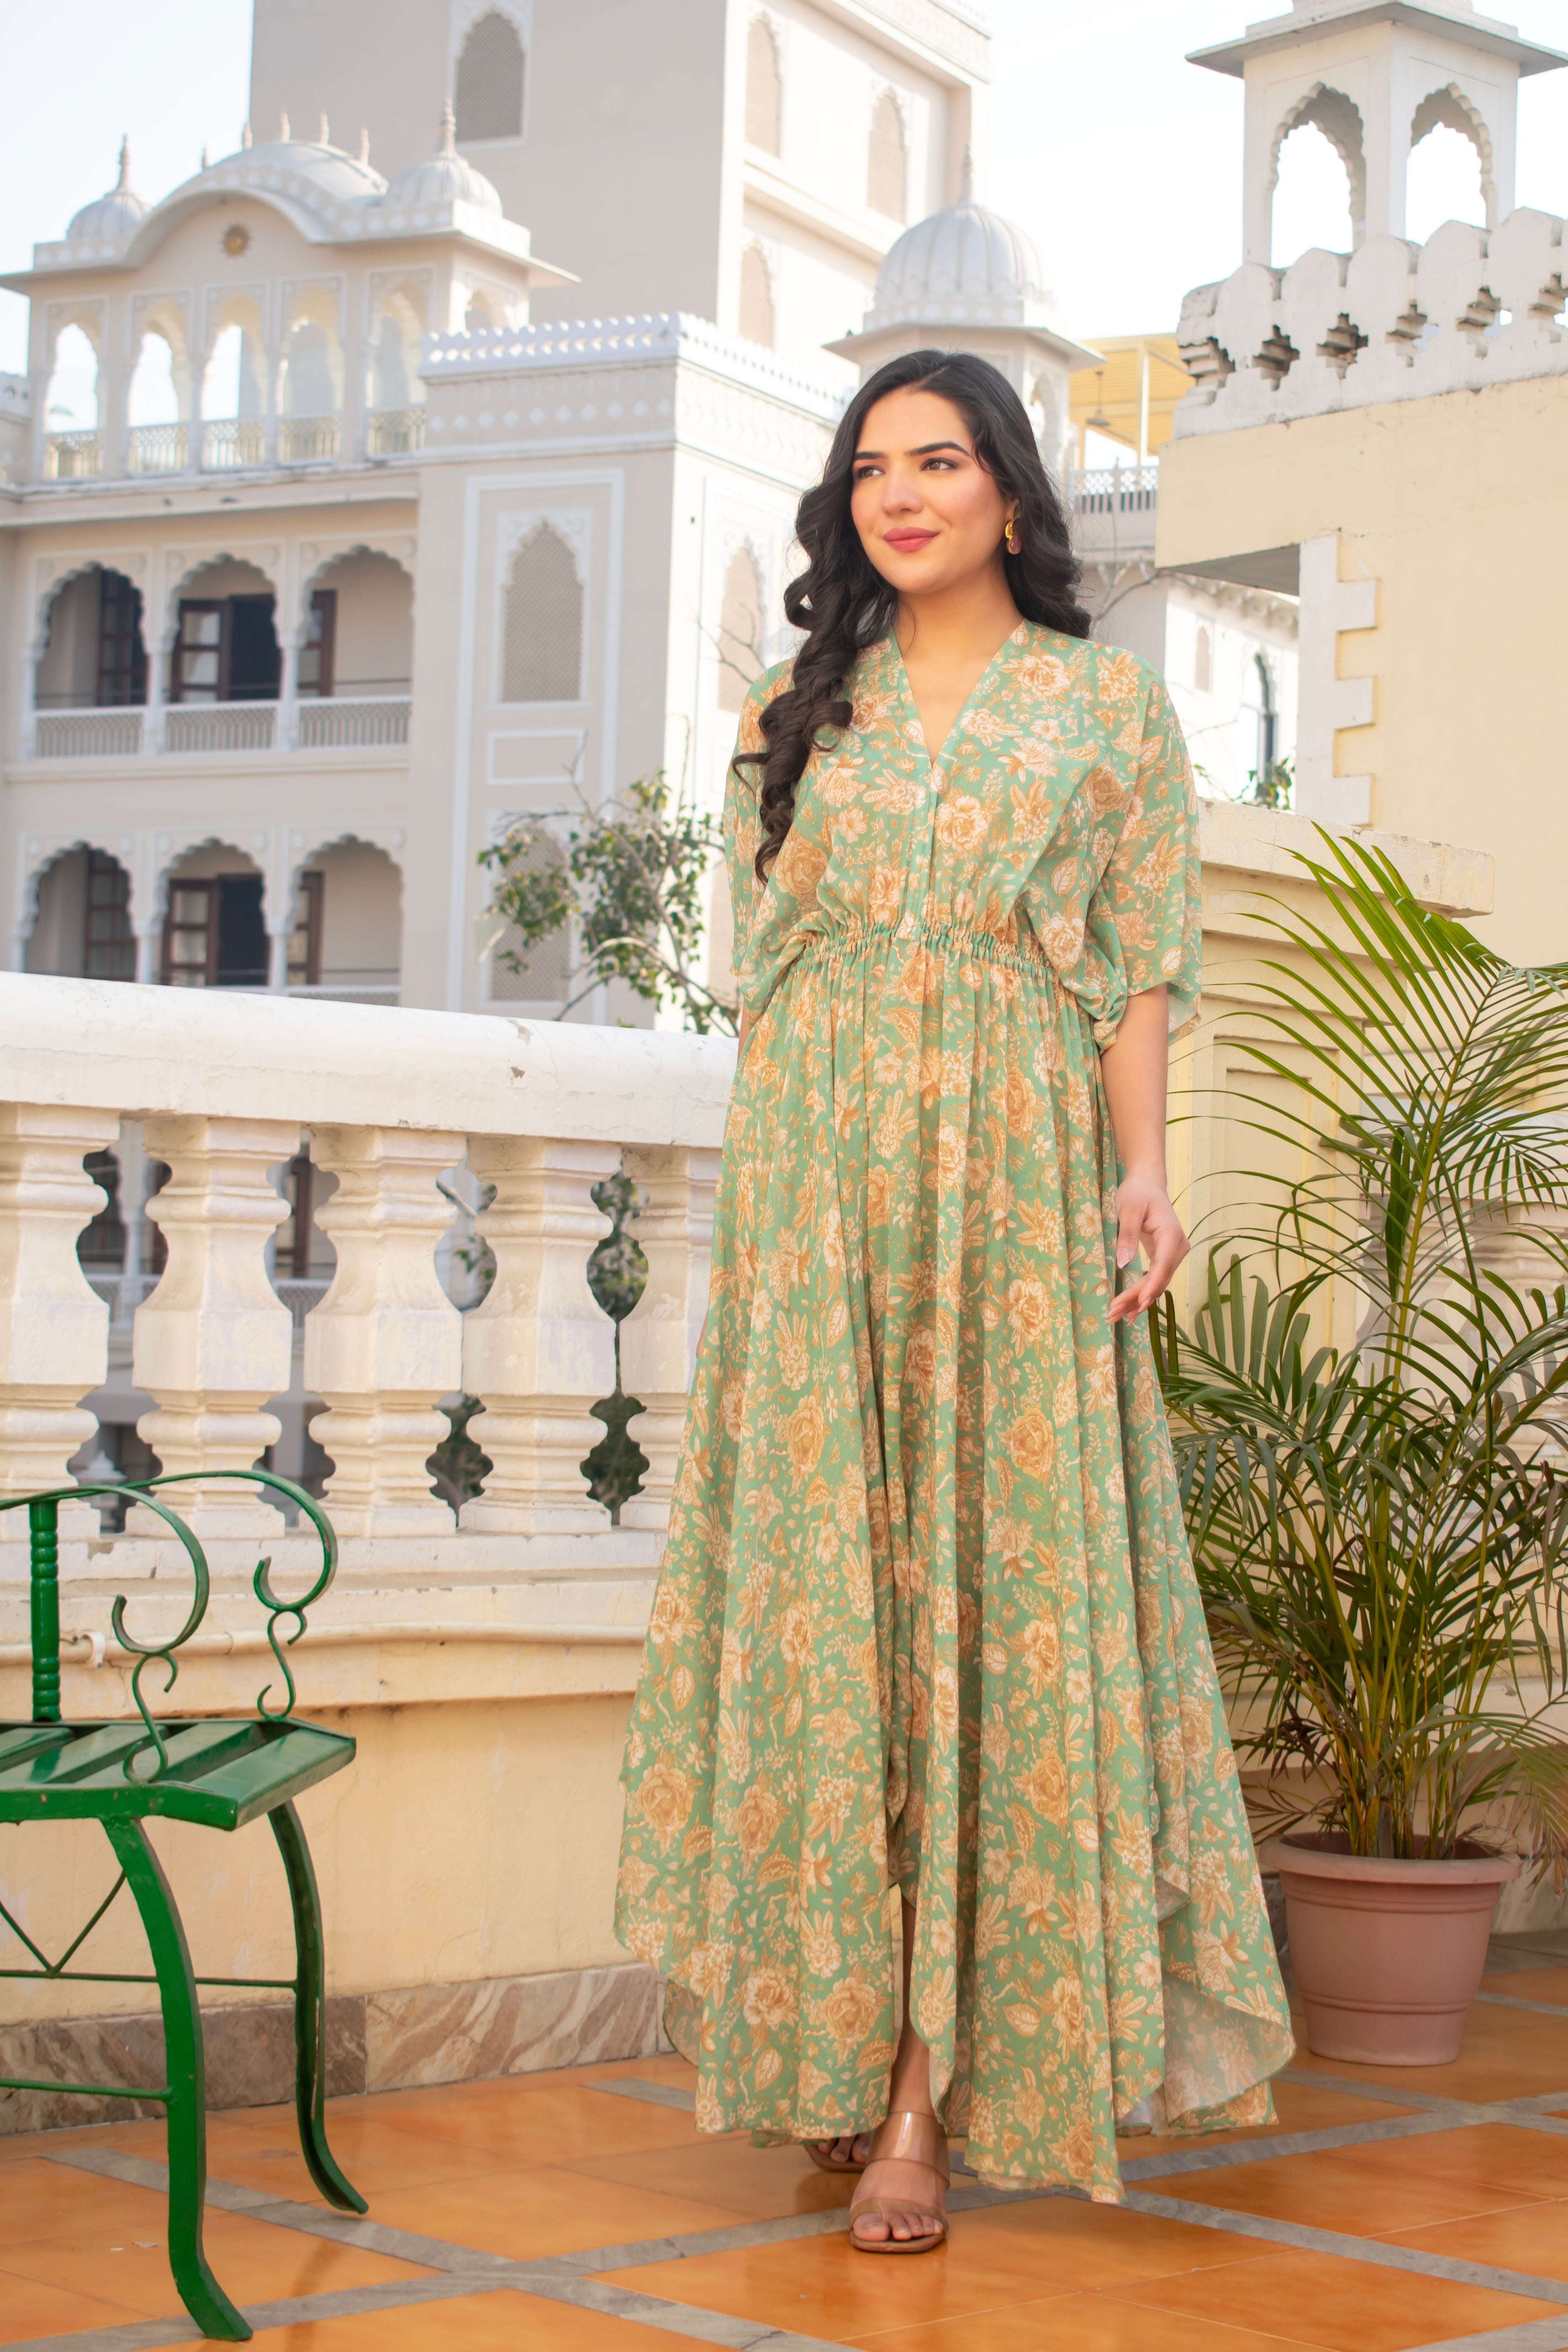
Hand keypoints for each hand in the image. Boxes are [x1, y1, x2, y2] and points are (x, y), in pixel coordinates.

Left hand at [1108, 1168, 1188, 1324]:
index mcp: (1171, 1234)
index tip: (1140, 1303)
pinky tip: (1130, 1311)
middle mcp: (1177, 1247)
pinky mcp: (1164, 1257)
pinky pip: (1154, 1278)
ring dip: (1137, 1300)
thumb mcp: (1128, 1209)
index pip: (1163, 1265)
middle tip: (1113, 1313)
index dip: (1151, 1286)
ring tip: (1116, 1317)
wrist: (1147, 1184)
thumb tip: (1124, 1264)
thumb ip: (1127, 1235)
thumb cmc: (1137, 1192)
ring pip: (1157, 1283)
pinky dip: (1141, 1293)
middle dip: (1137, 1298)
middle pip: (1159, 1279)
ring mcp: (1172, 1253)